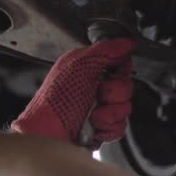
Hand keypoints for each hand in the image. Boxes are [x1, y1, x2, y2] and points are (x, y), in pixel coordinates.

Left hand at [12, 39, 134, 148]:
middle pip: (126, 85)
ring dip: (109, 112)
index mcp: (87, 69)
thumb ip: (105, 50)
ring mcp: (99, 109)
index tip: (112, 72)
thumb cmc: (55, 100)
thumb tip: (127, 42)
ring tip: (90, 114)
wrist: (48, 133)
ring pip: (125, 107)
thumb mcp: (78, 65)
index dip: (120, 68)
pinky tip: (93, 126)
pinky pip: (120, 126)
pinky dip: (107, 127)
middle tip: (96, 94)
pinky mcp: (101, 129)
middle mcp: (94, 88)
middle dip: (113, 92)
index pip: (120, 62)